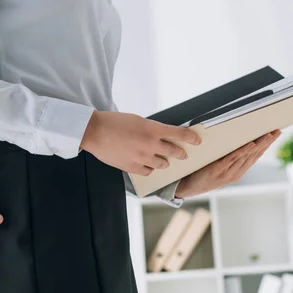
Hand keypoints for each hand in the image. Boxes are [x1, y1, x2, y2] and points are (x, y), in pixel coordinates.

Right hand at [80, 111, 201, 175]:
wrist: (95, 132)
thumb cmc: (114, 123)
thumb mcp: (138, 120)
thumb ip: (152, 129)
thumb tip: (163, 137)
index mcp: (152, 129)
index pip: (179, 133)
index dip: (191, 137)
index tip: (197, 140)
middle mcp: (150, 144)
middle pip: (174, 151)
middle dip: (181, 153)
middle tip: (183, 154)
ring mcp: (141, 157)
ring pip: (162, 164)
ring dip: (164, 161)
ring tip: (163, 160)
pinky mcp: (132, 167)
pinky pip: (148, 171)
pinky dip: (150, 168)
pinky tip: (148, 166)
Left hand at [175, 130, 281, 197]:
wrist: (186, 188)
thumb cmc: (201, 174)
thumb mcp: (218, 167)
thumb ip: (228, 158)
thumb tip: (236, 140)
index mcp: (237, 172)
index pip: (255, 156)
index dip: (266, 145)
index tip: (276, 133)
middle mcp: (235, 173)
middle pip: (254, 155)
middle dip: (266, 143)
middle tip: (277, 130)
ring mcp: (227, 173)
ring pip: (246, 156)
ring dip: (258, 144)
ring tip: (267, 134)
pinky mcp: (217, 171)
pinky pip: (231, 159)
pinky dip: (242, 151)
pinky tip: (250, 144)